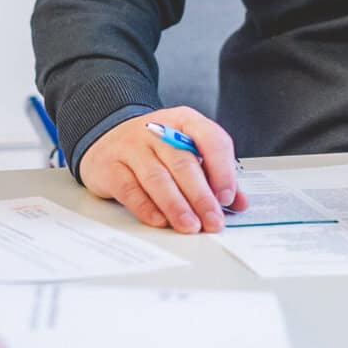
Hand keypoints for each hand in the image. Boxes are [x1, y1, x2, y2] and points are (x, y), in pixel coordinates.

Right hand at [77, 107, 246, 231]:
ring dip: (176, 206)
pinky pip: (130, 189)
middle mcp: (157, 131)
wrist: (109, 138)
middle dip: (201, 197)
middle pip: (183, 163)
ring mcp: (131, 146)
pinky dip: (147, 208)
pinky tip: (160, 220)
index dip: (222, 170)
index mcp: (184, 121)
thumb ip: (214, 175)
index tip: (228, 197)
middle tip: (212, 221)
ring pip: (157, 178)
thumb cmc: (155, 148)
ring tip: (190, 225)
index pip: (210, 139)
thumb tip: (238, 202)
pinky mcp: (110, 166)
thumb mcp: (187, 149)